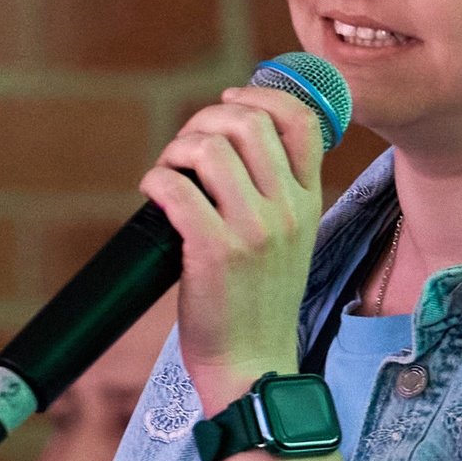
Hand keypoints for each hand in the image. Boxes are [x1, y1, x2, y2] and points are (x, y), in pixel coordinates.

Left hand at [140, 85, 326, 413]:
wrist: (253, 366)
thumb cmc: (258, 304)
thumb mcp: (290, 242)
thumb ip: (276, 195)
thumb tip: (232, 143)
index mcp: (309, 201)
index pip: (302, 119)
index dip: (260, 94)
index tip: (229, 101)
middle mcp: (288, 210)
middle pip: (249, 121)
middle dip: (205, 119)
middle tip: (185, 147)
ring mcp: (253, 230)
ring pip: (210, 147)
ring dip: (176, 149)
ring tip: (168, 173)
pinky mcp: (214, 251)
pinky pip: (177, 187)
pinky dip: (156, 179)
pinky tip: (152, 192)